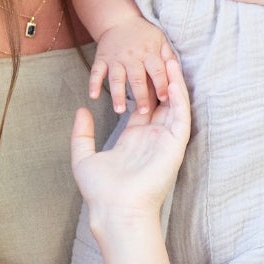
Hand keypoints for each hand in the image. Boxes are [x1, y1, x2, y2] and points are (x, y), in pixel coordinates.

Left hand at [71, 54, 190, 216]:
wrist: (115, 209)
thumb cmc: (101, 191)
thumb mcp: (83, 157)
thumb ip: (82, 134)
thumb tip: (82, 110)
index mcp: (133, 140)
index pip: (142, 107)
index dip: (142, 87)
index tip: (140, 67)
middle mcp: (152, 139)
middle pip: (160, 102)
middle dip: (161, 79)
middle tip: (160, 55)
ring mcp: (165, 141)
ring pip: (174, 105)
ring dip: (173, 82)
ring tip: (170, 57)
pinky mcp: (174, 145)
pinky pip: (181, 115)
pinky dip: (180, 96)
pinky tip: (175, 77)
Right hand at [89, 20, 175, 116]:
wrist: (120, 20)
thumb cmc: (144, 35)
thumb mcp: (161, 41)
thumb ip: (168, 58)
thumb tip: (177, 77)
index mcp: (149, 52)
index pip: (157, 71)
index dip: (161, 84)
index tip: (164, 99)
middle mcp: (132, 56)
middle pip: (137, 78)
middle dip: (141, 95)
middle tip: (143, 112)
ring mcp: (115, 58)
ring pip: (116, 78)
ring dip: (117, 94)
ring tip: (119, 110)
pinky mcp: (101, 59)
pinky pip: (96, 72)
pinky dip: (93, 84)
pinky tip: (93, 96)